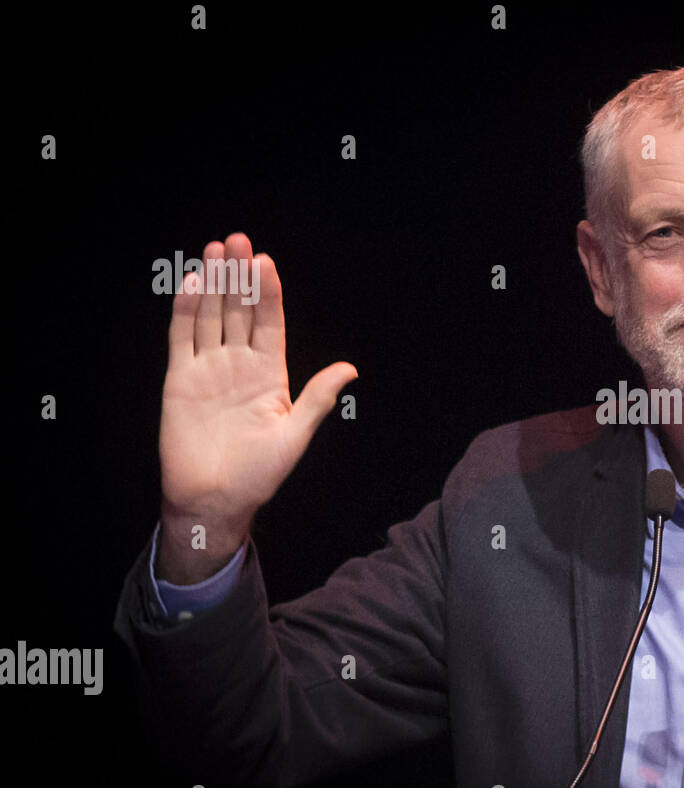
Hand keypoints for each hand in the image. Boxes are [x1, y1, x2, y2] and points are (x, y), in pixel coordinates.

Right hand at [158, 232, 356, 537]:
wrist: (215, 498)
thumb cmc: (259, 473)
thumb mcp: (295, 435)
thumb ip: (317, 398)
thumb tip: (349, 368)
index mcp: (270, 374)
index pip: (269, 323)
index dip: (268, 293)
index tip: (266, 264)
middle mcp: (238, 364)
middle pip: (239, 311)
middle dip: (240, 276)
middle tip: (239, 240)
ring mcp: (208, 368)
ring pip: (210, 316)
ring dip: (214, 283)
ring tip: (217, 249)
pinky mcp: (180, 378)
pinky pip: (182, 337)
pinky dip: (186, 309)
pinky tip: (193, 282)